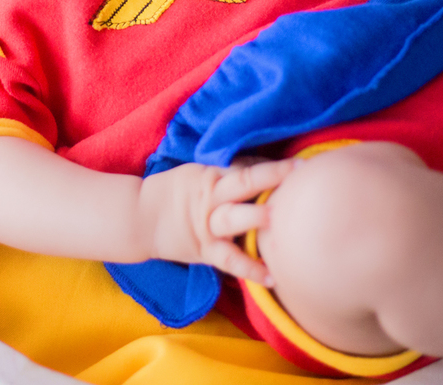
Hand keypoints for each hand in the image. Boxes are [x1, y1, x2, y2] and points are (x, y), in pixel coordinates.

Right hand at [139, 158, 296, 283]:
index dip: (272, 165)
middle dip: (269, 178)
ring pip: (232, 219)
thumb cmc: (176, 193)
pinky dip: (249, 269)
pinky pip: (228, 260)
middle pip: (241, 183)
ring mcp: (207, 225)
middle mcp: (211, 197)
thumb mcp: (199, 173)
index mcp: (212, 175)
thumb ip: (230, 172)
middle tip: (296, 175)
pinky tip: (272, 278)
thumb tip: (269, 167)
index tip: (302, 165)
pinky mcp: (204, 250)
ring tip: (277, 219)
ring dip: (254, 217)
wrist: (140, 218)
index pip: (245, 166)